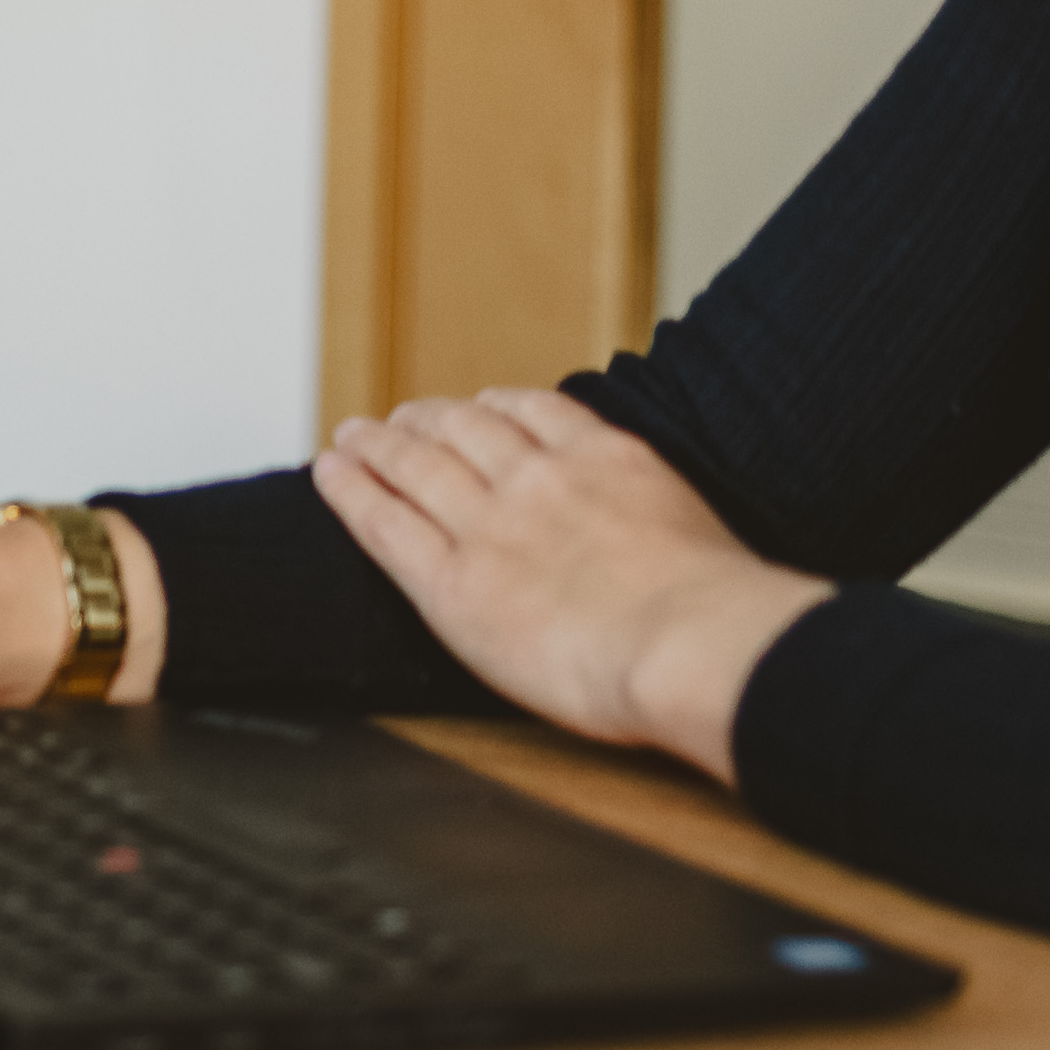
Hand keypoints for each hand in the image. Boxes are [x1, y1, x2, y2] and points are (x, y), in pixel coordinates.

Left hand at [302, 389, 826, 780]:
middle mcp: (540, 478)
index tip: (478, 407)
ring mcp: (490, 523)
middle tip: (401, 419)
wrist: (689, 643)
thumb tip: (676, 564)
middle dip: (427, 419)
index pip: (536, 410)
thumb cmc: (717, 617)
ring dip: (378, 442)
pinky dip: (351, 489)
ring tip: (352, 436)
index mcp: (608, 459)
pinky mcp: (450, 579)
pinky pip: (383, 520)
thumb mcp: (702, 539)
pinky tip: (332, 473)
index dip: (494, 406)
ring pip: (414, 462)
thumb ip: (664, 531)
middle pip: (464, 427)